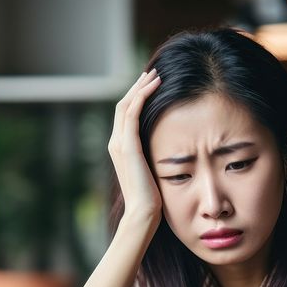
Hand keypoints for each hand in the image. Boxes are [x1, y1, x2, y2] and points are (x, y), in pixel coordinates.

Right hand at [108, 69, 162, 229]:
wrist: (143, 213)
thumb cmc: (152, 198)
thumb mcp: (153, 171)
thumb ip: (154, 157)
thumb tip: (170, 148)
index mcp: (120, 148)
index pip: (126, 114)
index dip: (137, 97)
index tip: (151, 85)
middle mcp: (116, 142)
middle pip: (123, 104)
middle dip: (137, 87)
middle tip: (152, 73)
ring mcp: (119, 143)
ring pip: (126, 104)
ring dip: (140, 86)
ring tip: (155, 74)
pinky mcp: (127, 145)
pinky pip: (132, 112)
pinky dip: (142, 95)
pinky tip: (155, 85)